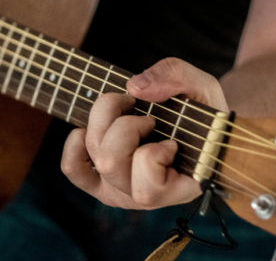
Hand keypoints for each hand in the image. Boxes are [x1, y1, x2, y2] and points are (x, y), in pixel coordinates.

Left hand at [61, 58, 228, 209]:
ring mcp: (119, 189)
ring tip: (127, 112)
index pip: (149, 187)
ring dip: (105, 123)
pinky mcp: (99, 180)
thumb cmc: (202, 111)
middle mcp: (144, 197)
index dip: (155, 153)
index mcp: (178, 189)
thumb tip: (135, 87)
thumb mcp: (201, 87)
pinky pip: (73, 168)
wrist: (195, 124)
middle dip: (126, 126)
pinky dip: (75, 144)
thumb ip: (176, 78)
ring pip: (95, 157)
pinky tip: (91, 128)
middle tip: (148, 117)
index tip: (171, 139)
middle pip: (110, 163)